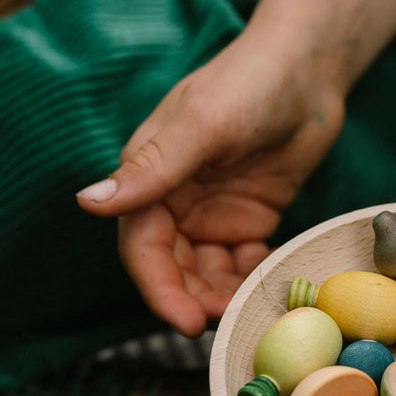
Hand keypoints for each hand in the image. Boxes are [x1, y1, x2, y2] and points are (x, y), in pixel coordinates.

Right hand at [76, 29, 344, 336]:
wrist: (308, 69)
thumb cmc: (249, 83)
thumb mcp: (201, 125)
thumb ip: (151, 169)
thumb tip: (87, 203)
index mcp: (149, 177)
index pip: (143, 247)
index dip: (159, 288)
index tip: (186, 322)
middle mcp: (175, 201)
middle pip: (174, 268)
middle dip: (194, 300)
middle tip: (225, 326)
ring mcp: (212, 213)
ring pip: (207, 272)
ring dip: (223, 296)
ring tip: (250, 312)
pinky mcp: (250, 219)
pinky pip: (243, 264)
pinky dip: (252, 280)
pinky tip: (273, 287)